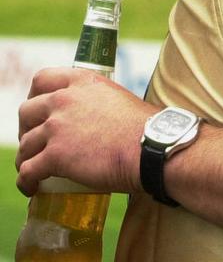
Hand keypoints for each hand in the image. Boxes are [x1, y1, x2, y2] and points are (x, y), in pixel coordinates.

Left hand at [16, 68, 156, 195]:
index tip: (40, 110)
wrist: (153, 147)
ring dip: (27, 158)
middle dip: (27, 128)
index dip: (35, 96)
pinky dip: (25, 181)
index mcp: (82, 82)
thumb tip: (91, 117)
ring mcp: (57, 127)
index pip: (42, 79)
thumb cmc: (144, 127)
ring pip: (25, 144)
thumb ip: (96, 102)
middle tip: (38, 142)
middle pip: (26, 111)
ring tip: (35, 169)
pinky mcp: (55, 155)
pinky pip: (27, 171)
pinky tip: (32, 188)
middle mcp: (65, 100)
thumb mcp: (118, 98)